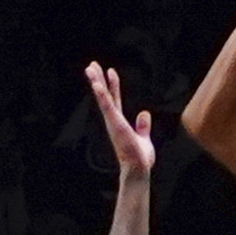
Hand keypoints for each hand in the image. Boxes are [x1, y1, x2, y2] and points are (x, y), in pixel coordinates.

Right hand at [87, 59, 152, 175]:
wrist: (137, 169)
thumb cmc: (139, 158)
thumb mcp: (143, 138)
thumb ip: (143, 126)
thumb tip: (145, 113)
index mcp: (118, 122)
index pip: (114, 99)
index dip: (112, 85)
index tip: (109, 71)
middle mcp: (113, 120)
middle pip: (104, 96)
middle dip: (98, 80)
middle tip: (91, 65)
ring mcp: (112, 121)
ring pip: (103, 98)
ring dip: (96, 83)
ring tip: (90, 68)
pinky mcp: (115, 124)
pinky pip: (107, 106)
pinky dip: (102, 95)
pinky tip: (97, 84)